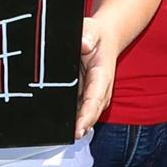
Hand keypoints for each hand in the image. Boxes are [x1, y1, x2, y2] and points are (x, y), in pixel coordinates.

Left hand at [75, 16, 118, 139]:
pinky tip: (61, 125)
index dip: (87, 116)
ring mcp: (92, 94)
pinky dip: (72, 118)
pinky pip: (79, 110)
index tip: (79, 128)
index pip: (95, 99)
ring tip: (64, 136)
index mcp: (102, 75)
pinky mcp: (84, 95)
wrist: (104, 37)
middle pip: (92, 113)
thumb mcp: (92, 29)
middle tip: (70, 137)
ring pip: (86, 114)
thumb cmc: (98, 35)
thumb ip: (88, 35)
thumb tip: (83, 44)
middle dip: (82, 126)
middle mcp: (100, 89)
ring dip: (77, 125)